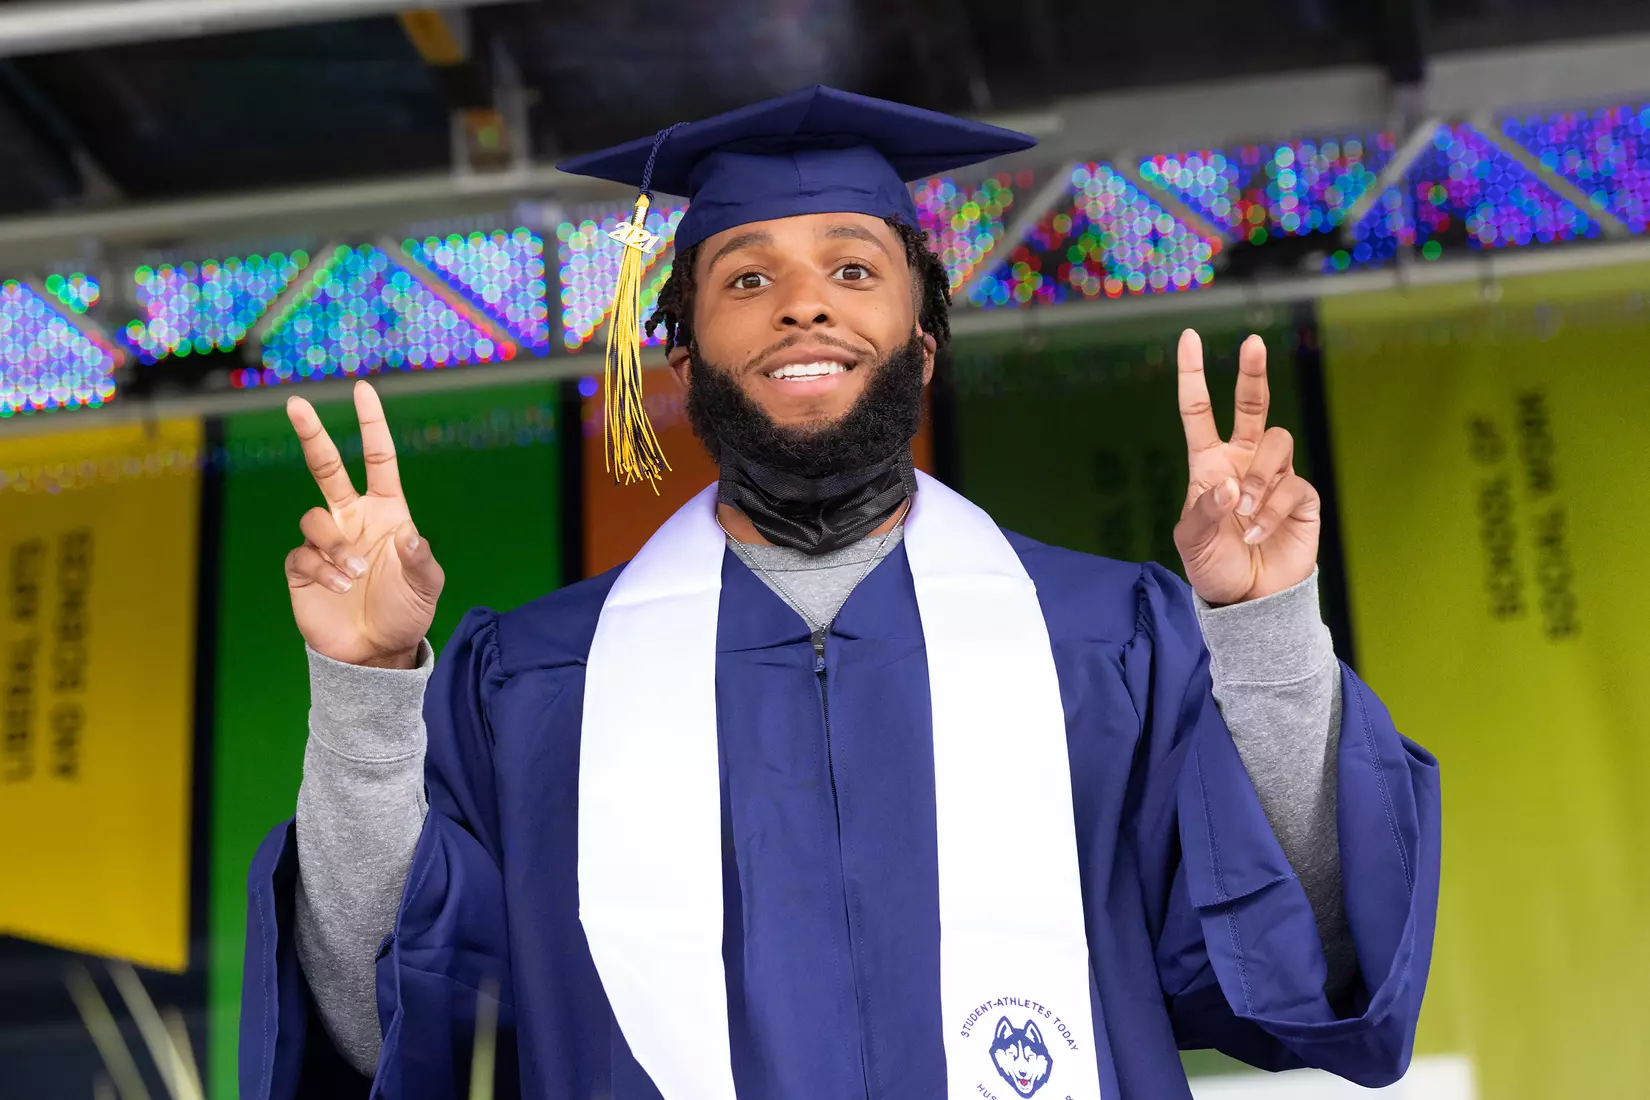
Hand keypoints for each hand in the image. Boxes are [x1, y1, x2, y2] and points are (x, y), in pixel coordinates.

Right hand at [284, 381, 443, 667]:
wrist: (375, 653)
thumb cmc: (406, 612)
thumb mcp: (426, 587)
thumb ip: (422, 561)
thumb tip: (410, 538)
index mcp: (386, 512)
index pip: (377, 459)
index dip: (371, 425)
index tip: (363, 389)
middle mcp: (352, 519)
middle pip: (326, 466)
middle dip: (311, 433)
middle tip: (297, 402)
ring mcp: (325, 541)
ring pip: (312, 517)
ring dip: (333, 544)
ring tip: (353, 575)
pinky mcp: (302, 567)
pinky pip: (301, 553)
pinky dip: (320, 568)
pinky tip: (337, 587)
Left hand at [1172, 330, 1319, 604]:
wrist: (1248, 599)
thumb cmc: (1214, 565)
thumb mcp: (1192, 541)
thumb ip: (1204, 510)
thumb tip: (1230, 485)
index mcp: (1209, 463)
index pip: (1200, 412)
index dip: (1194, 376)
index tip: (1189, 338)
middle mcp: (1243, 462)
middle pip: (1253, 406)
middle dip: (1252, 372)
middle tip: (1251, 342)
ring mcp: (1274, 477)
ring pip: (1277, 444)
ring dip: (1259, 479)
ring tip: (1245, 514)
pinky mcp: (1301, 497)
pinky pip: (1292, 485)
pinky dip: (1273, 509)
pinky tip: (1260, 531)